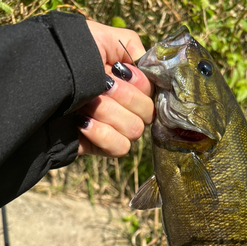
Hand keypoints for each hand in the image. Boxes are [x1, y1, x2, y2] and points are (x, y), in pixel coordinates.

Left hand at [77, 21, 153, 156]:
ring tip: (84, 103)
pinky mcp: (102, 146)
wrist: (36, 83)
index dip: (139, 84)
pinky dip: (102, 134)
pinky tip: (82, 122)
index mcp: (129, 83)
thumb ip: (129, 46)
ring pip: (134, 130)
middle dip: (123, 97)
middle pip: (147, 113)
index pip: (152, 92)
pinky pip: (119, 148)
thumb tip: (145, 65)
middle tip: (100, 86)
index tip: (117, 72)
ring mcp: (114, 128)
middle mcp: (125, 106)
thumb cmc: (66, 57)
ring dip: (108, 113)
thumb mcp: (98, 38)